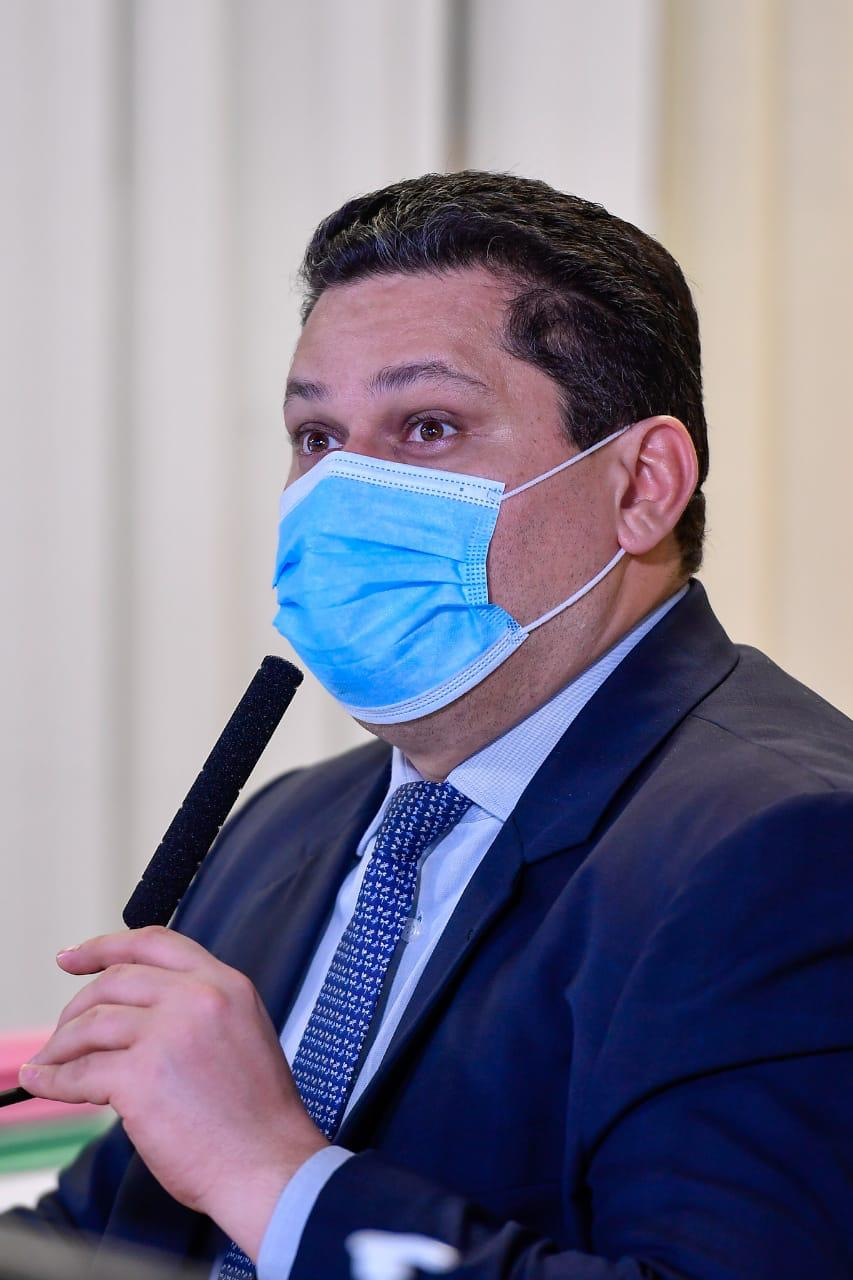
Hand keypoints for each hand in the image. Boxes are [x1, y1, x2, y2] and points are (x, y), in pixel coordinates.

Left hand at [19, 926, 328, 1259]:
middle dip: (76, 1006)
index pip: (154, 943)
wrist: (269, 1165)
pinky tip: (44, 1083)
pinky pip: (80, 1072)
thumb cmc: (258, 1116)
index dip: (105, 947)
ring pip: (91, 1023)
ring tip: (52, 1063)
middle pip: (115, 980)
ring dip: (61, 1046)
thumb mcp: (243, 1033)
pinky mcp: (141, 1077)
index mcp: (226, 984)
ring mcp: (168, 1034)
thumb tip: (136, 1018)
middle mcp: (198, 998)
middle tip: (61, 1030)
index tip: (74, 958)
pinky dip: (53, 1080)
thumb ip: (198, 1011)